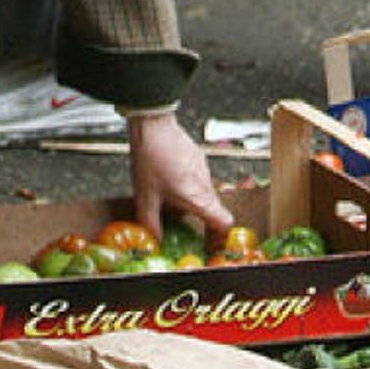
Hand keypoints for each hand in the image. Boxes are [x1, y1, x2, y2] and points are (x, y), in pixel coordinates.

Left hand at [128, 112, 233, 238]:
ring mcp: (204, 169)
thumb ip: (150, 222)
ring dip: (193, 201)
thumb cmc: (150, 159)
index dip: (220, 236)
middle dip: (202, 221)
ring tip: (171, 199)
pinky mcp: (199, 158)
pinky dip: (189, 185)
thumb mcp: (145, 196)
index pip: (224, 222)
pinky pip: (199, 178)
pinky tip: (169, 179)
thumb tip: (154, 240)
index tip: (211, 243)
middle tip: (186, 226)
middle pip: (214, 210)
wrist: (153, 125)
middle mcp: (206, 184)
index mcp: (197, 198)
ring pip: (205, 193)